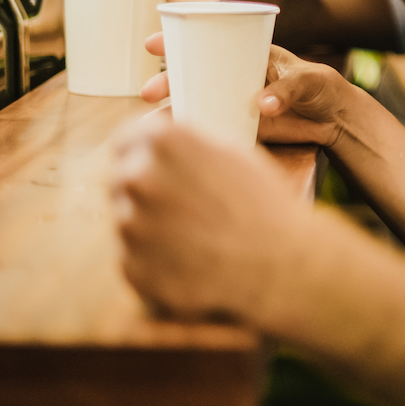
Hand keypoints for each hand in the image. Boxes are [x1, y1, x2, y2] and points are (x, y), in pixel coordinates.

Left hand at [111, 111, 306, 319]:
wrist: (280, 266)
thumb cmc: (264, 206)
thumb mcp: (231, 153)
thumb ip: (187, 143)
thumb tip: (160, 140)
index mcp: (164, 142)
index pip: (128, 137)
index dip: (146, 151)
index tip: (160, 164)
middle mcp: (139, 179)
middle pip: (124, 178)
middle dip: (149, 189)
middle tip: (188, 206)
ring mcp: (131, 227)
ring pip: (128, 220)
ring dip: (151, 226)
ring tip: (196, 236)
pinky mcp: (133, 268)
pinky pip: (134, 258)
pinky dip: (155, 260)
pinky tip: (192, 260)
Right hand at [141, 33, 363, 146]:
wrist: (334, 118)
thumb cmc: (321, 87)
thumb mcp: (308, 81)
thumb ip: (286, 90)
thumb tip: (262, 105)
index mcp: (247, 53)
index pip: (208, 40)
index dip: (178, 40)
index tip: (154, 44)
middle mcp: (234, 75)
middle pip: (192, 73)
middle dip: (167, 80)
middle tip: (149, 92)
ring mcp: (233, 100)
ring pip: (196, 100)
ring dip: (173, 108)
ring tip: (152, 120)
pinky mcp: (239, 124)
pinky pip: (211, 126)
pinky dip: (193, 131)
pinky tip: (175, 139)